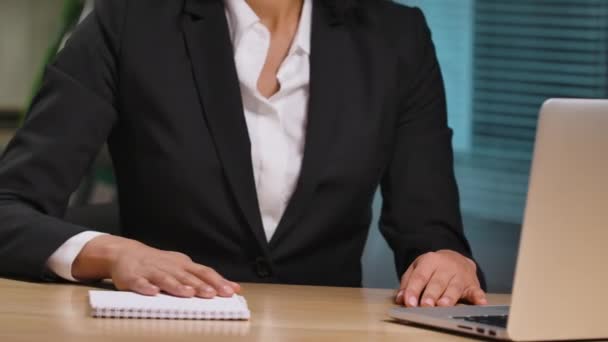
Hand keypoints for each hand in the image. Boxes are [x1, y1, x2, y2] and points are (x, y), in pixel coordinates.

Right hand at [72, 235, 240, 297]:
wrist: (125, 252)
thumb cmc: (160, 264)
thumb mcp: (184, 268)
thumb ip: (206, 278)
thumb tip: (234, 288)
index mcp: (183, 265)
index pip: (204, 272)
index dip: (217, 281)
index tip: (231, 291)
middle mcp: (170, 267)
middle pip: (187, 276)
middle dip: (200, 285)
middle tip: (212, 294)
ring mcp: (151, 271)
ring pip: (165, 279)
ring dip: (176, 286)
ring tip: (187, 293)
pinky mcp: (133, 277)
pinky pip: (139, 282)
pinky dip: (146, 287)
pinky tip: (152, 292)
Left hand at [395, 250, 485, 306]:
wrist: (456, 258)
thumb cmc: (433, 268)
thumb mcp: (417, 269)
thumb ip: (408, 283)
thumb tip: (400, 299)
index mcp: (429, 261)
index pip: (420, 276)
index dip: (413, 290)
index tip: (409, 303)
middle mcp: (446, 267)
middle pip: (437, 282)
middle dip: (431, 294)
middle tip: (425, 305)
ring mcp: (460, 275)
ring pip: (454, 287)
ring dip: (449, 297)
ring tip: (443, 305)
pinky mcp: (473, 283)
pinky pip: (476, 290)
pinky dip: (478, 296)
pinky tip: (480, 301)